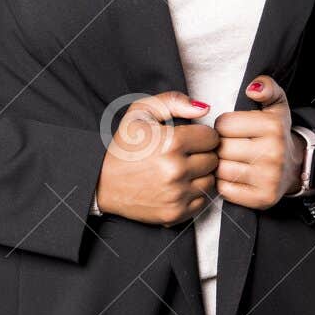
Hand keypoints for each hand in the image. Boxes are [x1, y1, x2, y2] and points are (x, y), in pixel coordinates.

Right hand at [94, 92, 218, 225]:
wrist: (101, 182)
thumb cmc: (124, 146)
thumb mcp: (141, 112)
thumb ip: (173, 101)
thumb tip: (204, 108)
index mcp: (171, 142)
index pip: (212, 137)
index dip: (202, 135)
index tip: (190, 138)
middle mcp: (176, 170)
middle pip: (213, 160)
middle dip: (202, 154)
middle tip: (184, 154)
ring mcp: (176, 194)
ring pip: (211, 181)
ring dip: (200, 175)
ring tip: (181, 170)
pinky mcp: (175, 213)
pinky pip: (203, 201)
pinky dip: (194, 194)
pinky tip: (178, 186)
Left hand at [213, 75, 304, 209]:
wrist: (295, 167)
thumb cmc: (277, 134)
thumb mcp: (276, 105)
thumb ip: (267, 87)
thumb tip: (253, 88)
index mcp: (274, 127)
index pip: (224, 124)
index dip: (223, 126)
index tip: (233, 129)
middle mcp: (273, 153)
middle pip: (222, 147)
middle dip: (221, 146)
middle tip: (230, 146)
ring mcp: (269, 179)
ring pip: (221, 169)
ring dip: (220, 165)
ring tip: (231, 160)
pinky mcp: (262, 199)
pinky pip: (225, 189)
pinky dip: (224, 183)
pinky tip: (235, 176)